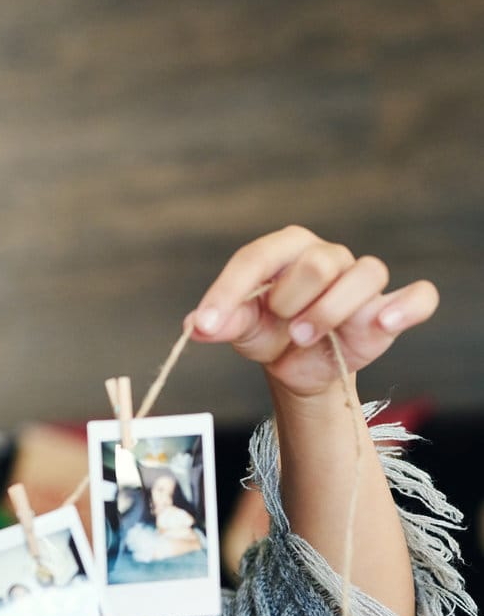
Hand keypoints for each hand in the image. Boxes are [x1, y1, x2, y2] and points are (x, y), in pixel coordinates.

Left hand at [187, 226, 438, 398]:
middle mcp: (325, 256)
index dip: (229, 291)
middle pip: (316, 262)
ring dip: (329, 311)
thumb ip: (220, 322)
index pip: (256, 258)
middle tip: (281, 326)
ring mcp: (360, 280)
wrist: (297, 365)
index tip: (206, 325)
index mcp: (282, 251)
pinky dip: (406, 306)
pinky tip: (384, 321)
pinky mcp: (389, 308)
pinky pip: (418, 296)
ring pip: (361, 275)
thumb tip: (196, 325)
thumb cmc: (268, 333)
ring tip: (304, 335)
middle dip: (289, 300)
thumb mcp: (240, 329)